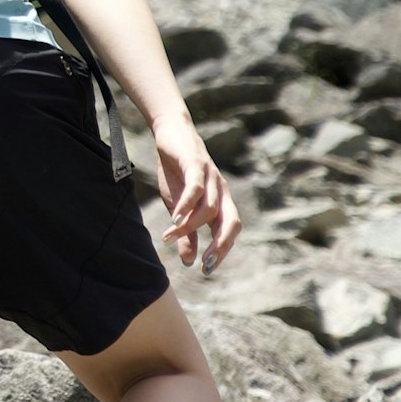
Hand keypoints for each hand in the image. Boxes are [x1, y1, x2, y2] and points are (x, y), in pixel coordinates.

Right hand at [154, 112, 241, 275]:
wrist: (170, 132)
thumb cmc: (176, 170)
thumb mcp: (178, 206)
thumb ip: (186, 232)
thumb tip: (189, 261)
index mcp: (221, 203)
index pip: (229, 231)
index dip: (221, 251)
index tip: (206, 270)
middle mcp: (222, 192)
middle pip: (232, 223)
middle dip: (220, 245)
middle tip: (205, 263)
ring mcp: (211, 177)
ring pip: (210, 209)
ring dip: (190, 226)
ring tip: (169, 236)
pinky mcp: (196, 163)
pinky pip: (197, 188)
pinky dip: (187, 205)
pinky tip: (174, 217)